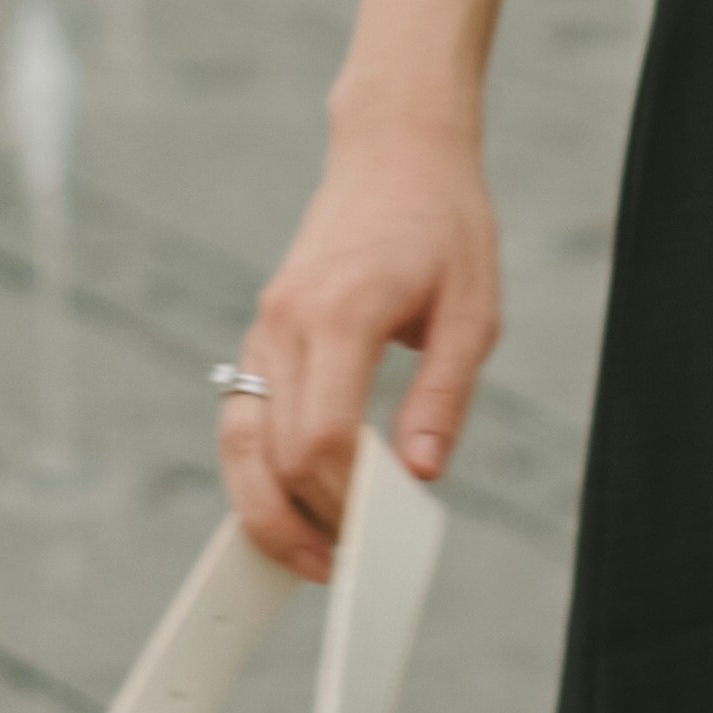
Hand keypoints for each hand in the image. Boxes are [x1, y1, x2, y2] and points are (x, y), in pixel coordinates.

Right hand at [219, 107, 501, 581]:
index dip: (346, 501)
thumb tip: (420, 477)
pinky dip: (260, 467)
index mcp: (340, 313)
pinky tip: (297, 500)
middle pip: (272, 454)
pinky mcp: (264, 330)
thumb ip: (443, 395)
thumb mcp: (473, 309)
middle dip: (303, 520)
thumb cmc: (443, 222)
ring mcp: (266, 324)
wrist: (396, 147)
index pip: (322, 439)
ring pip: (240, 442)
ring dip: (267, 506)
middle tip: (345, 565)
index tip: (378, 535)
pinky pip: (244, 414)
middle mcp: (287, 321)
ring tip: (314, 551)